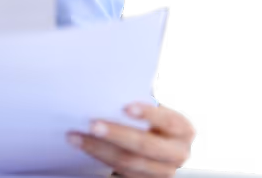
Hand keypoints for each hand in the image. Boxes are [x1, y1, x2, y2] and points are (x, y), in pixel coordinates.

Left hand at [67, 102, 197, 177]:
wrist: (157, 143)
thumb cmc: (151, 120)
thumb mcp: (154, 111)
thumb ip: (139, 105)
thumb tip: (108, 92)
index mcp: (184, 130)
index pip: (168, 121)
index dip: (148, 114)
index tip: (126, 107)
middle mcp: (178, 154)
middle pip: (144, 146)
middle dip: (116, 134)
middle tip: (92, 124)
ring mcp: (162, 172)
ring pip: (128, 162)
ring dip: (98, 148)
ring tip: (77, 136)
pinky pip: (119, 172)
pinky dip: (98, 156)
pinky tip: (83, 146)